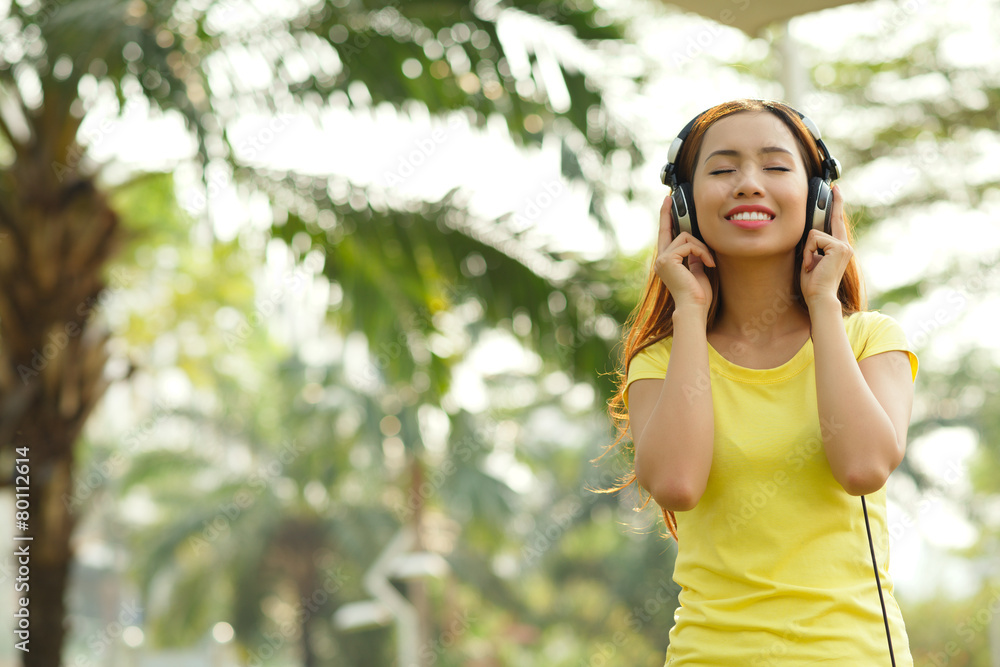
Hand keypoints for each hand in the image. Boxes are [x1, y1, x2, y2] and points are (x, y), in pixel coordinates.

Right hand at [654, 195, 715, 319]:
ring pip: (686, 237)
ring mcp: (662, 259)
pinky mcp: (668, 259)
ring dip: (702, 248)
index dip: (665, 219)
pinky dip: (703, 253)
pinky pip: (690, 245)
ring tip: (709, 262)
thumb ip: (694, 258)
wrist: (693, 307)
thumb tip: (695, 247)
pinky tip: (709, 264)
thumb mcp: (697, 271)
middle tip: (669, 198)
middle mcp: (660, 259)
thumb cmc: (698, 294)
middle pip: (667, 230)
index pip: (666, 236)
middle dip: (667, 213)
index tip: (666, 203)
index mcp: (667, 262)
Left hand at [800, 184, 852, 308]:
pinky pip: (814, 240)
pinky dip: (809, 253)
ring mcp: (843, 246)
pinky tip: (814, 265)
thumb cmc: (813, 282)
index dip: (837, 205)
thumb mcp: (812, 259)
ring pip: (814, 235)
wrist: (819, 297)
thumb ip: (814, 245)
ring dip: (808, 251)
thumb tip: (810, 232)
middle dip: (833, 205)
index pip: (836, 222)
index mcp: (838, 247)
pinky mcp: (839, 247)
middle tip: (833, 187)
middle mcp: (844, 245)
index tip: (836, 190)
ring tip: (812, 266)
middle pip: (832, 219)